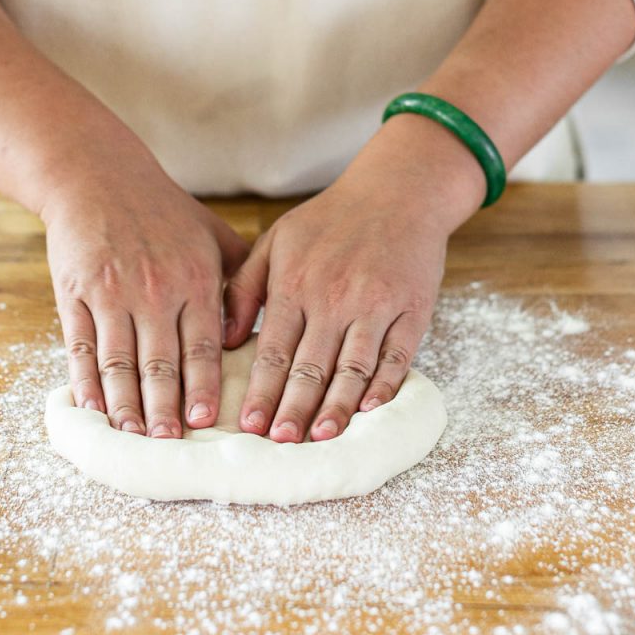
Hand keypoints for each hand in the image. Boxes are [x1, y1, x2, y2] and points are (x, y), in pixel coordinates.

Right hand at [40, 131, 250, 435]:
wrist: (97, 178)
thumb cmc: (162, 210)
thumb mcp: (211, 234)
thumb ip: (240, 276)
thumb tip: (265, 325)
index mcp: (193, 278)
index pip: (203, 344)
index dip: (204, 385)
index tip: (208, 420)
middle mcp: (154, 290)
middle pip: (161, 361)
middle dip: (165, 407)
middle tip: (169, 442)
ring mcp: (111, 293)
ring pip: (120, 361)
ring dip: (126, 403)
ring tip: (133, 435)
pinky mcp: (75, 293)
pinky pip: (81, 346)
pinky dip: (86, 381)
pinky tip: (93, 407)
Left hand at [221, 114, 485, 441]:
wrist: (398, 191)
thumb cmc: (330, 219)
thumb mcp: (277, 240)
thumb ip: (245, 287)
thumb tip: (223, 339)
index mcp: (296, 283)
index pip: (274, 349)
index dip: (262, 390)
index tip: (248, 424)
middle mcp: (334, 297)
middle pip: (311, 365)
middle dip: (293, 408)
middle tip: (279, 442)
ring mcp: (375, 305)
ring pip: (352, 368)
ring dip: (336, 406)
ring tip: (319, 437)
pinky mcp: (411, 309)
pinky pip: (397, 356)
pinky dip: (384, 386)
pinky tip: (370, 410)